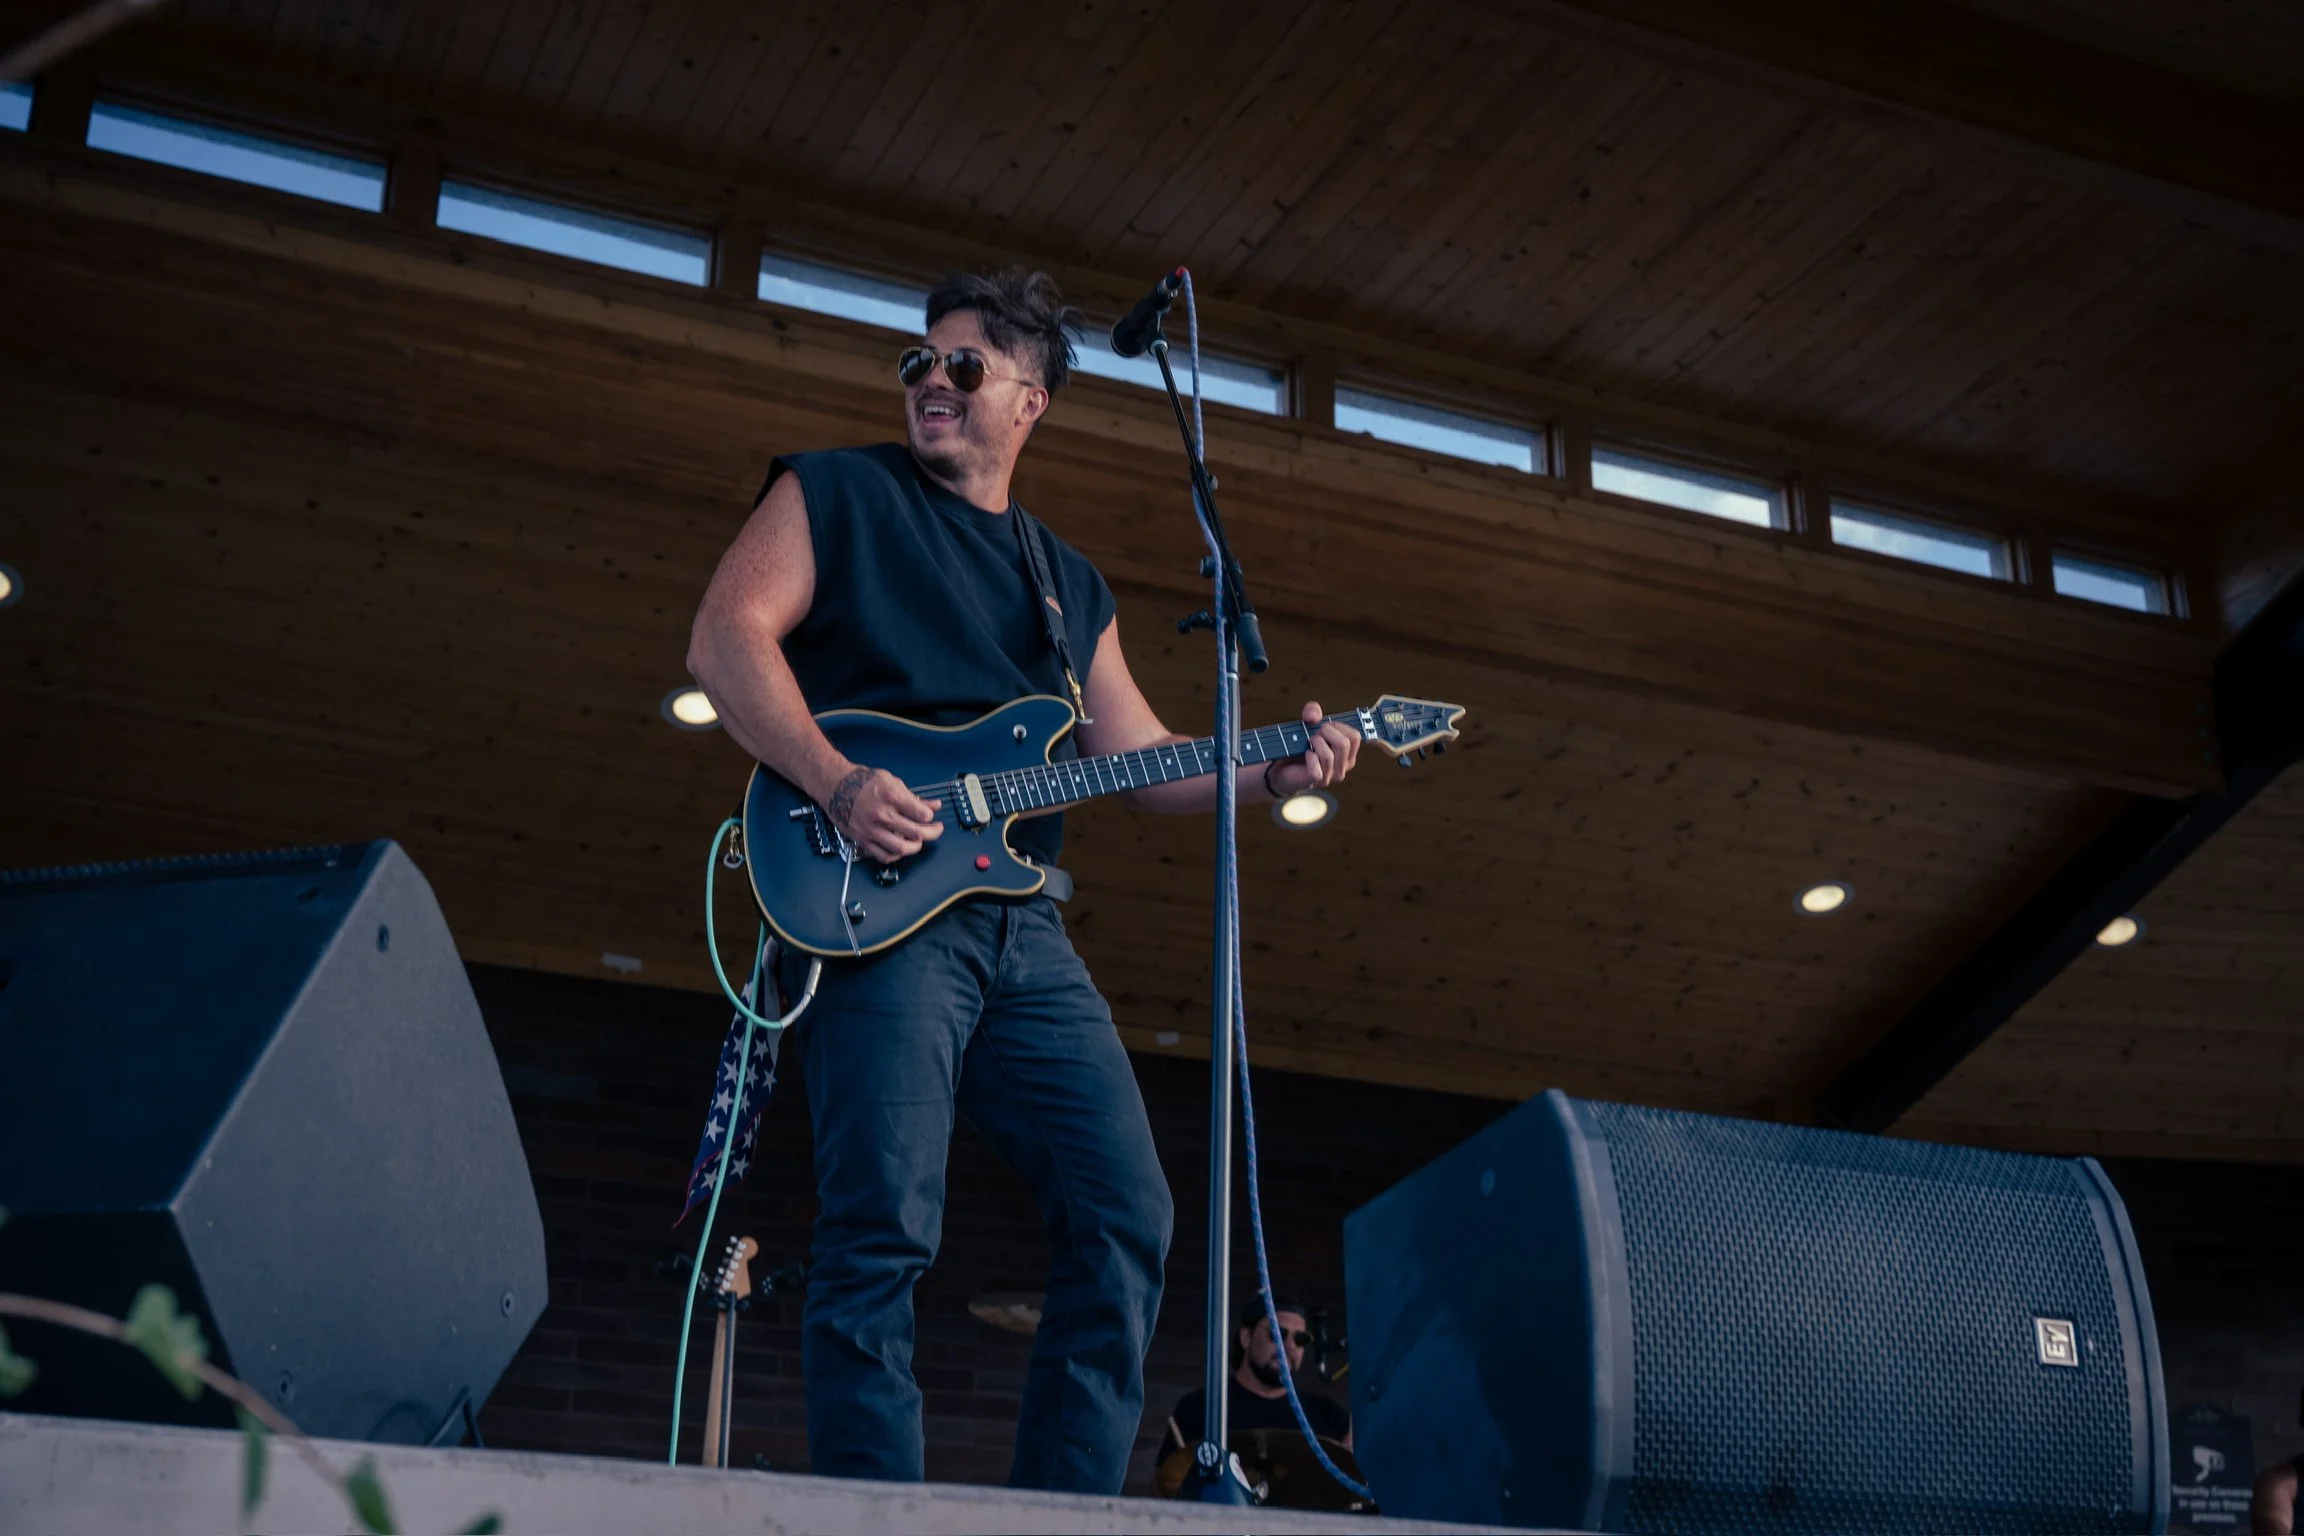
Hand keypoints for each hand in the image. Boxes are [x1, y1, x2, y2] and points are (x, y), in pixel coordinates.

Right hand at [826, 766, 943, 862]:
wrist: (835, 786)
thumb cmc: (862, 781)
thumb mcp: (891, 781)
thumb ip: (913, 796)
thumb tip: (933, 805)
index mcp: (890, 796)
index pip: (921, 814)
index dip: (930, 816)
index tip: (929, 815)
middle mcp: (881, 814)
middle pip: (916, 833)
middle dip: (932, 833)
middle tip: (935, 830)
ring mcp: (872, 829)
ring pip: (901, 848)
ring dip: (916, 847)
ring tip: (919, 841)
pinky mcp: (863, 839)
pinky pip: (883, 855)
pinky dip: (896, 855)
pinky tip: (900, 848)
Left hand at [1267, 701, 1359, 796]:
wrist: (1284, 766)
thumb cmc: (1301, 745)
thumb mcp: (1308, 723)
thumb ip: (1312, 712)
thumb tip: (1314, 716)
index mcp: (1348, 753)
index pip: (1355, 737)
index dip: (1338, 726)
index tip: (1325, 727)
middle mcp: (1343, 766)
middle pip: (1344, 744)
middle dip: (1326, 732)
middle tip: (1314, 734)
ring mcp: (1331, 776)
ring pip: (1328, 756)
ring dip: (1315, 743)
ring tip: (1308, 743)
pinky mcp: (1316, 781)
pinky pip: (1316, 770)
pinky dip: (1309, 758)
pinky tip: (1306, 754)